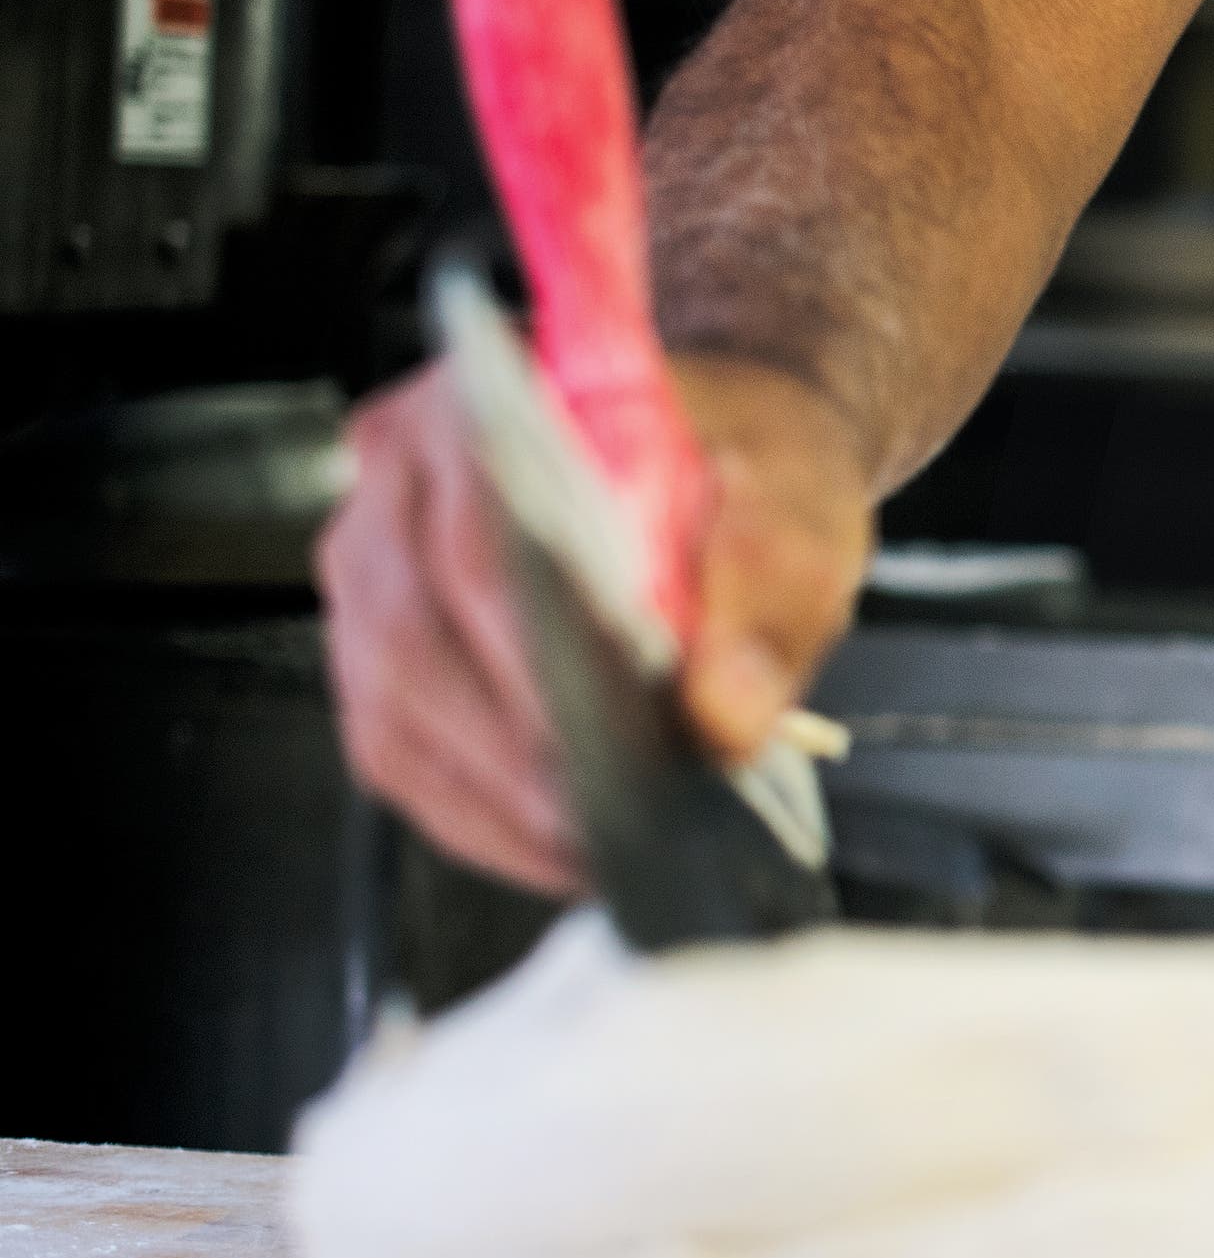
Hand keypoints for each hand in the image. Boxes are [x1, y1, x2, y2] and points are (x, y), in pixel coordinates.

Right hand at [317, 353, 874, 893]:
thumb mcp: (796, 507)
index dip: (527, 665)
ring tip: (591, 852)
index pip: (476, 549)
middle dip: (506, 757)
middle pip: (408, 639)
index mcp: (484, 405)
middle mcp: (400, 478)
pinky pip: (399, 747)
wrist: (728, 452)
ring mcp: (374, 563)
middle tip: (603, 830)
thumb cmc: (748, 464)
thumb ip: (768, 595)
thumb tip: (724, 719)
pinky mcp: (383, 642)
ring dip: (486, 801)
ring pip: (390, 708)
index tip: (597, 752)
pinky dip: (474, 811)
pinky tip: (553, 845)